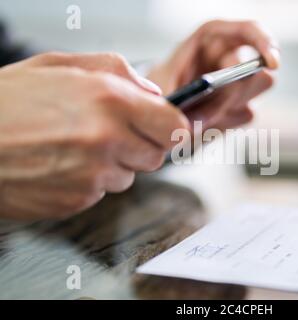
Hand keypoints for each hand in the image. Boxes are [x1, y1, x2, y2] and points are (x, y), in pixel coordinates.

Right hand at [0, 52, 188, 219]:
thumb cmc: (7, 102)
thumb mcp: (62, 65)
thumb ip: (118, 72)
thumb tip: (154, 94)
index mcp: (110, 101)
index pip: (175, 127)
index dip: (174, 128)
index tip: (169, 128)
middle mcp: (106, 140)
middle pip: (157, 156)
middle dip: (142, 144)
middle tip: (114, 132)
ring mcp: (92, 175)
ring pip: (129, 176)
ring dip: (114, 163)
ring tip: (77, 146)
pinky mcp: (77, 200)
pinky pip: (102, 191)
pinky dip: (91, 180)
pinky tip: (63, 163)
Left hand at [148, 20, 279, 130]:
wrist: (160, 103)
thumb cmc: (161, 85)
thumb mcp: (163, 86)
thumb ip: (180, 100)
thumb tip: (196, 123)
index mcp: (213, 38)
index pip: (250, 31)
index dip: (265, 43)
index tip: (274, 63)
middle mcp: (231, 56)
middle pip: (259, 69)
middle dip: (239, 90)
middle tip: (214, 104)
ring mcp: (239, 82)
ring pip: (260, 89)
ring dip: (234, 105)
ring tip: (202, 116)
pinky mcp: (241, 104)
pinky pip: (248, 113)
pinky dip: (229, 121)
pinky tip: (207, 123)